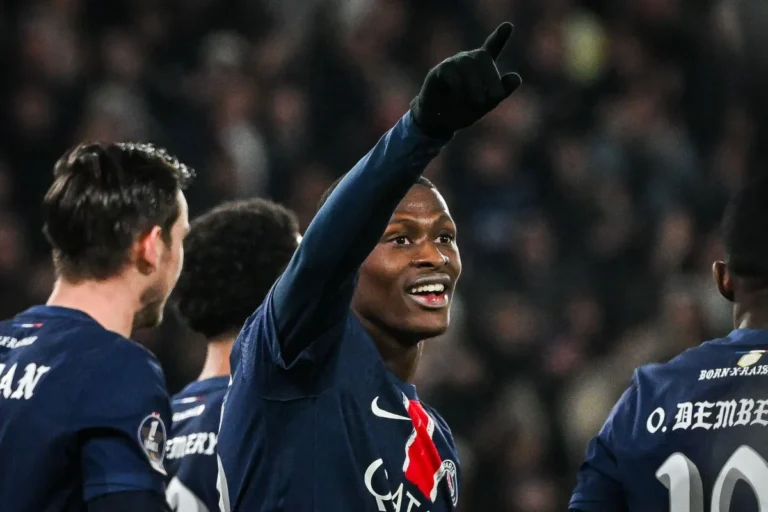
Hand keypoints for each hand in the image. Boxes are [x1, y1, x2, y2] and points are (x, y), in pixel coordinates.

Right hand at [410, 22, 521, 138]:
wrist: (439, 123)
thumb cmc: (464, 110)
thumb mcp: (486, 104)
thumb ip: (502, 91)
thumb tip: (516, 77)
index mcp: (481, 66)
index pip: (492, 47)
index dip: (500, 37)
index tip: (508, 26)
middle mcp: (467, 60)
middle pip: (482, 57)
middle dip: (491, 77)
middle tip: (496, 97)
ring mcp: (453, 63)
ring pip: (468, 66)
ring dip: (476, 85)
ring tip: (479, 103)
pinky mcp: (439, 71)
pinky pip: (451, 74)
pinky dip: (459, 88)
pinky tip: (458, 99)